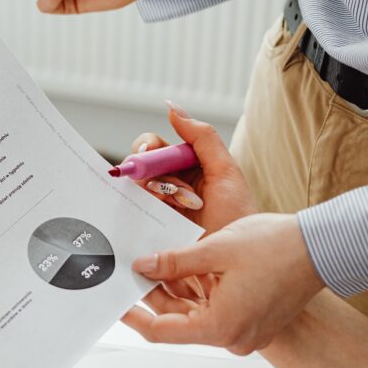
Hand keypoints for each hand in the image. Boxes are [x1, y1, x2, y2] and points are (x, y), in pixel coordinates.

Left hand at [121, 107, 322, 354]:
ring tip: (157, 260)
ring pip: (195, 313)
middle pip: (178, 321)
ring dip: (177, 289)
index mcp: (220, 327)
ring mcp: (245, 331)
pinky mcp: (253, 320)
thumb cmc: (276, 248)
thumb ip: (174, 262)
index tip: (115, 302)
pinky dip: (198, 290)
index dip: (134, 315)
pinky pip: (214, 309)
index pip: (162, 330)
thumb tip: (142, 267)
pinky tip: (186, 265)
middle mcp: (233, 337)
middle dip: (154, 294)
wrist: (322, 248)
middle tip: (133, 268)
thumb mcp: (214, 249)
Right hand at [131, 101, 257, 233]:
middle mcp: (170, 184)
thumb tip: (171, 107)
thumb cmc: (236, 216)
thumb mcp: (225, 172)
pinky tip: (159, 217)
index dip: (149, 147)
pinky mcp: (150, 229)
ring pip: (135, 188)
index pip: (155, 146)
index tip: (149, 152)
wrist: (235, 260)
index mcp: (187, 166)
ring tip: (175, 207)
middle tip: (161, 186)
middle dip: (148, 171)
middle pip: (139, 165)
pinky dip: (139, 211)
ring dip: (152, 193)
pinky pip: (131, 213)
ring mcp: (158, 207)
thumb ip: (202, 137)